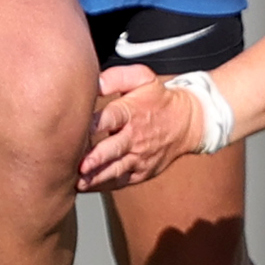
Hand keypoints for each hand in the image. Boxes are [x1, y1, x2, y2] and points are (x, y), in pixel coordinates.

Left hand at [78, 65, 198, 192]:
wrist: (187, 123)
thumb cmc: (158, 99)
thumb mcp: (143, 78)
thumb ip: (116, 77)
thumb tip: (94, 83)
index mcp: (131, 112)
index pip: (111, 117)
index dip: (94, 124)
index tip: (78, 128)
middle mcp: (134, 136)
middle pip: (112, 149)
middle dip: (95, 159)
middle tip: (79, 165)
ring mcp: (138, 156)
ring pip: (115, 170)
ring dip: (96, 177)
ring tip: (79, 183)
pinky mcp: (141, 171)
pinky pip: (121, 181)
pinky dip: (104, 185)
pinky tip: (87, 187)